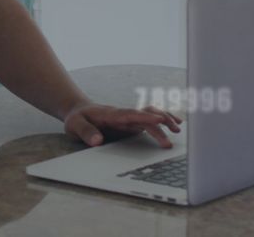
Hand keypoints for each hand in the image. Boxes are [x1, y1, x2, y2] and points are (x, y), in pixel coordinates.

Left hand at [63, 102, 182, 147]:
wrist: (78, 112)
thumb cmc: (77, 119)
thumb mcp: (74, 125)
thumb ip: (86, 132)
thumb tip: (97, 141)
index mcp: (111, 114)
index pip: (130, 114)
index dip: (144, 117)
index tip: (158, 120)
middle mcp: (123, 115)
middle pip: (144, 116)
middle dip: (158, 125)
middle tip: (168, 141)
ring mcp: (129, 119)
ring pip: (150, 115)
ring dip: (164, 120)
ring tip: (178, 130)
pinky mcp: (131, 124)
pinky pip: (150, 121)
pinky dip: (162, 121)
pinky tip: (174, 124)